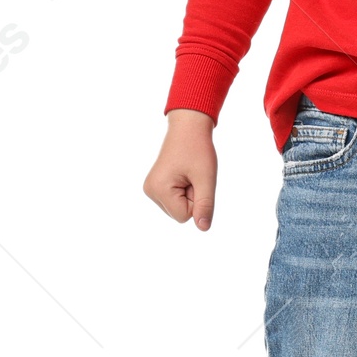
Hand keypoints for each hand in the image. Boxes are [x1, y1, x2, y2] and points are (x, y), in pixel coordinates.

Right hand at [144, 109, 216, 229]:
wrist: (188, 128)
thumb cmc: (198, 149)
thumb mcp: (206, 178)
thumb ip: (205, 204)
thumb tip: (203, 228)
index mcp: (159, 189)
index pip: (184, 216)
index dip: (196, 200)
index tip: (195, 178)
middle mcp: (150, 191)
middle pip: (180, 214)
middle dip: (192, 197)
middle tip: (192, 175)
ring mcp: (150, 189)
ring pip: (178, 208)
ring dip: (188, 194)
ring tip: (188, 173)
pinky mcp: (155, 186)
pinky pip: (175, 201)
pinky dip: (183, 191)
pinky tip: (182, 174)